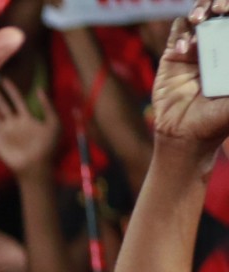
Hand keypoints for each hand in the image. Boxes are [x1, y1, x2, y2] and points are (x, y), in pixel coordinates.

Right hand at [0, 80, 60, 176]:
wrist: (35, 166)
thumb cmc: (47, 146)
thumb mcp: (53, 124)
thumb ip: (47, 107)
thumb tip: (39, 89)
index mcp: (26, 117)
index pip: (16, 99)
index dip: (10, 89)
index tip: (3, 79)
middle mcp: (13, 122)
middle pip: (1, 104)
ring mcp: (3, 130)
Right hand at [152, 2, 228, 158]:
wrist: (184, 137)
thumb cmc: (216, 121)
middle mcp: (217, 47)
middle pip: (219, 14)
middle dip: (219, 5)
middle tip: (221, 8)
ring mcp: (195, 50)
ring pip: (198, 17)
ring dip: (200, 12)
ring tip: (200, 19)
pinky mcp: (173, 57)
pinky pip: (177, 34)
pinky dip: (182, 34)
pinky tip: (186, 49)